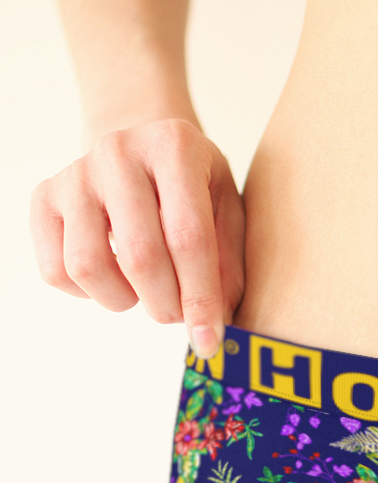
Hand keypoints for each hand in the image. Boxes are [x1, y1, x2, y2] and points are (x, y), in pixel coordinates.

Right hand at [30, 119, 244, 358]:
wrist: (141, 142)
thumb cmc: (194, 184)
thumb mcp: (227, 207)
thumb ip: (228, 261)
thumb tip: (217, 323)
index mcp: (175, 148)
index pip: (189, 238)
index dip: (200, 297)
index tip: (208, 339)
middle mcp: (119, 152)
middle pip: (140, 256)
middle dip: (165, 304)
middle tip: (178, 315)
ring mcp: (76, 174)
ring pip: (87, 266)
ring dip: (123, 300)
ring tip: (146, 292)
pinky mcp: (44, 197)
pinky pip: (55, 269)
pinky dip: (87, 293)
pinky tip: (115, 279)